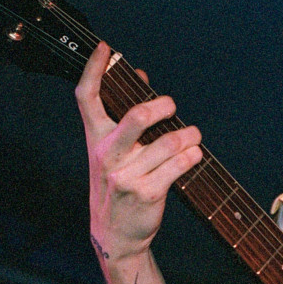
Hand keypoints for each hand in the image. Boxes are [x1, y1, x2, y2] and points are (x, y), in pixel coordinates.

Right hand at [78, 40, 203, 265]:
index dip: (94, 70)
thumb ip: (125, 116)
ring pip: (167, 143)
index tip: (105, 48)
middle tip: (171, 106)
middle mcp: (108, 155)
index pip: (88, 98)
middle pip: (135, 117)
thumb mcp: (113, 152)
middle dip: (160, 106)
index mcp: (96, 139)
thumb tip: (141, 77)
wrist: (115, 234)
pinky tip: (194, 154)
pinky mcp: (148, 193)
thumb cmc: (117, 185)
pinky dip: (192, 156)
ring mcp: (127, 176)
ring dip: (188, 135)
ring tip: (193, 136)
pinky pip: (178, 166)